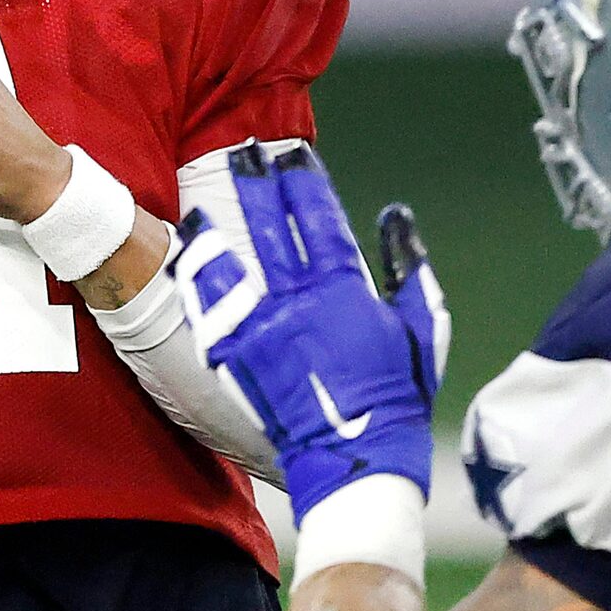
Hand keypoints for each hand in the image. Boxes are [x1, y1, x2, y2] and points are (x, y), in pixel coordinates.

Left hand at [170, 143, 446, 522]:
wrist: (357, 458)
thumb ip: (409, 265)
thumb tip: (396, 216)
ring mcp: (263, 328)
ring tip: (203, 197)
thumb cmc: (399, 394)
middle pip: (268, 228)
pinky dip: (200, 278)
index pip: (317, 218)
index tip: (290, 155)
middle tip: (242, 152)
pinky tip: (189, 257)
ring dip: (218, 226)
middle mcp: (298, 299)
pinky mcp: (240, 357)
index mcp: (344, 287)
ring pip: (233, 262)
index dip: (302, 182)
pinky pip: (213, 309)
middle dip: (256, 186)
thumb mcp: (421, 324)